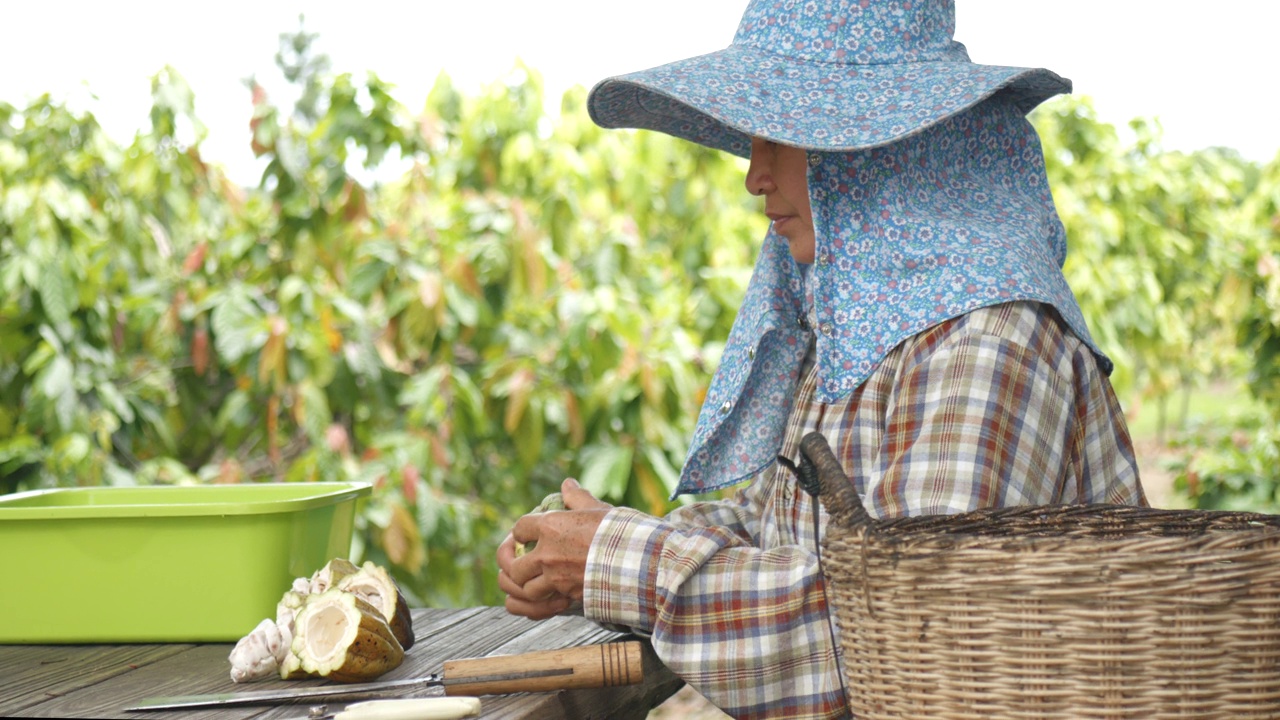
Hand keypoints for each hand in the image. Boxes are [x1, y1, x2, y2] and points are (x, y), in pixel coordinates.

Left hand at [497, 478, 611, 619]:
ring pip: (525, 589)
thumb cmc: (621, 531)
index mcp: (551, 526)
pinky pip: (544, 605)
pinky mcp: (569, 596)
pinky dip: (541, 604)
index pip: (520, 528)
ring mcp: (556, 578)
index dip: (520, 532)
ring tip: (532, 582)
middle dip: (513, 565)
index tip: (523, 535)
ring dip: (526, 587)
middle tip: (519, 563)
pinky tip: (547, 598)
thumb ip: (578, 497)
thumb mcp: (598, 509)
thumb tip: (567, 484)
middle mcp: (547, 554)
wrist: (639, 561)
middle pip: (514, 565)